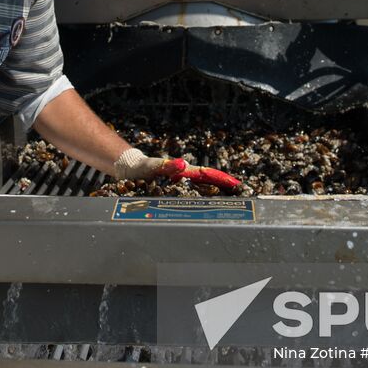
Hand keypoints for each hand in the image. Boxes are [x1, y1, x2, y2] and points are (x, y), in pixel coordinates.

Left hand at [112, 148, 242, 191]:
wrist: (129, 169)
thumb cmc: (140, 167)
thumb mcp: (152, 166)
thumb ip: (166, 165)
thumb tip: (182, 163)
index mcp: (181, 171)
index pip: (205, 174)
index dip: (220, 178)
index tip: (235, 183)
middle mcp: (183, 176)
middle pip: (206, 180)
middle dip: (222, 185)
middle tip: (239, 192)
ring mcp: (179, 182)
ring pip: (200, 187)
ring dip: (214, 191)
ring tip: (230, 199)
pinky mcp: (173, 188)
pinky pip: (190, 193)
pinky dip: (202, 196)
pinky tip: (207, 204)